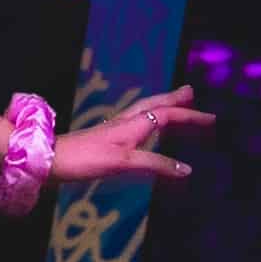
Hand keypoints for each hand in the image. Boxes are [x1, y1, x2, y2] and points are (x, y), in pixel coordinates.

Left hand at [53, 85, 208, 183]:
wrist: (50, 160)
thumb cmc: (85, 159)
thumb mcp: (123, 163)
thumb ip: (155, 164)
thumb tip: (186, 169)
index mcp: (131, 125)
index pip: (166, 115)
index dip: (189, 116)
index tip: (210, 117)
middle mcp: (123, 123)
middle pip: (154, 106)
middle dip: (174, 99)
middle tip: (191, 92)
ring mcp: (113, 129)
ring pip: (143, 112)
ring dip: (161, 106)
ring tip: (174, 104)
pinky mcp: (104, 137)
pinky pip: (134, 123)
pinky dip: (148, 120)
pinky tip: (144, 127)